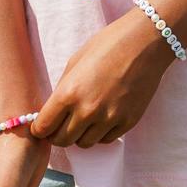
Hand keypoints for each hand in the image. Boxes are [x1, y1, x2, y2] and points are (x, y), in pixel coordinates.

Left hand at [29, 8, 174, 147]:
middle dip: (58, 134)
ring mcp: (109, 119)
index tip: (43, 126)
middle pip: (62, 141)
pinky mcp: (127, 123)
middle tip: (62, 124)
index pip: (43, 127)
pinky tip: (103, 117)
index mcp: (69, 93)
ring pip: (84, 144)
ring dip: (80, 135)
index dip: (40, 128)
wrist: (146, 43)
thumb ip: (63, 88)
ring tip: (85, 119)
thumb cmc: (109, 44)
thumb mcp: (76, 61)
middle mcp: (87, 111)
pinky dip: (101, 133)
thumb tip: (54, 109)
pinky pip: (106, 139)